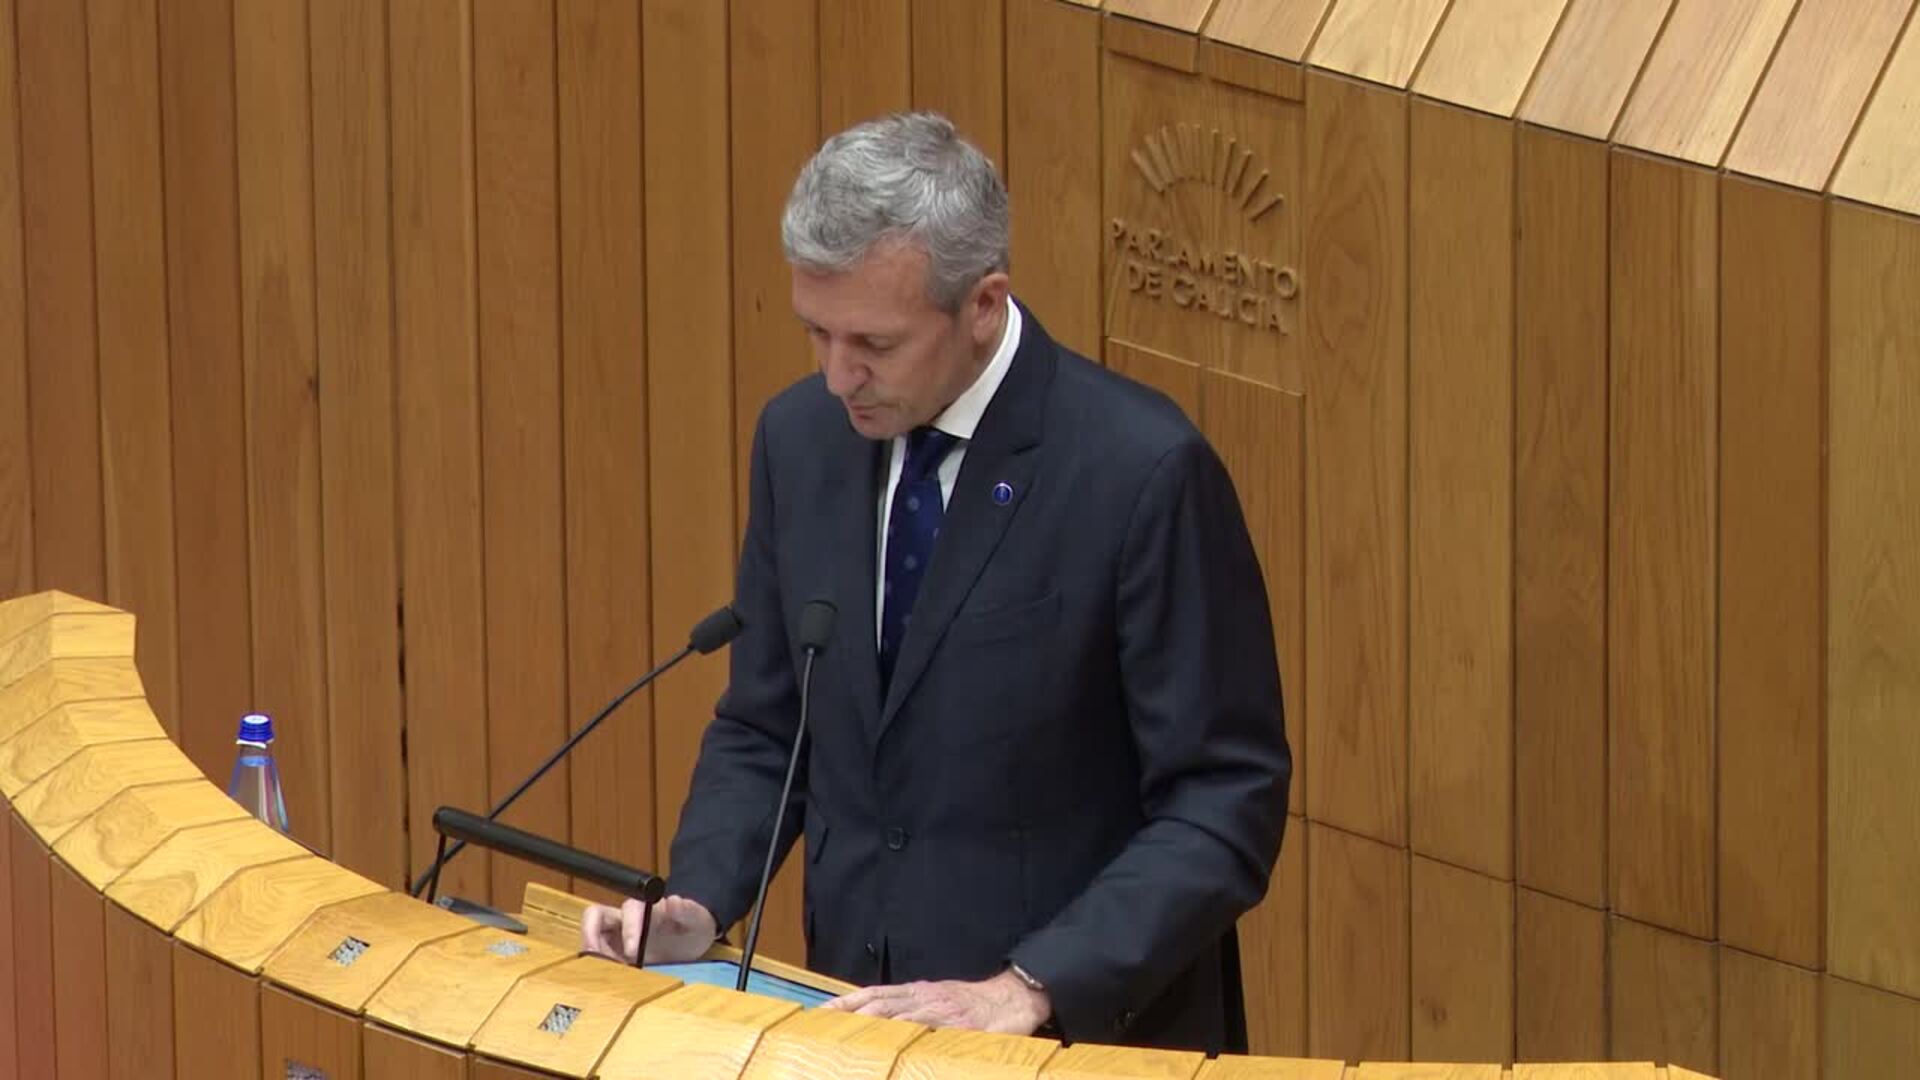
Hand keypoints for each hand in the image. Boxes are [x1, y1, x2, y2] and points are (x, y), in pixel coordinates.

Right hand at [580, 895, 716, 964]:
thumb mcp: (697, 920)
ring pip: (592, 935)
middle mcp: (626, 918)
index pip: (629, 908)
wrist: (692, 940)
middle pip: (595, 915)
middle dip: (590, 935)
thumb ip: (687, 911)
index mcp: (647, 908)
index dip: (628, 928)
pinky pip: (597, 954)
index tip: (632, 952)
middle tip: (597, 960)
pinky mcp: (614, 950)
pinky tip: (610, 980)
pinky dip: (597, 966)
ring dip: (592, 953)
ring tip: (602, 973)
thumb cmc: (693, 926)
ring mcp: (617, 934)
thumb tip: (672, 901)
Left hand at [821, 970, 1050, 1033]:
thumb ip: (918, 1011)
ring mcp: (938, 1010)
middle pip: (876, 1002)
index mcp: (919, 992)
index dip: (847, 1002)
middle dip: (847, 1013)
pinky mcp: (956, 1024)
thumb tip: (890, 1026)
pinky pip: (924, 1027)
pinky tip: (887, 1039)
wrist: (1016, 997)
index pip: (874, 994)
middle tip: (821, 1025)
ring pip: (895, 1012)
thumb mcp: (943, 1001)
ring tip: (842, 1032)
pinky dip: (903, 1031)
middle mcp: (924, 997)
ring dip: (866, 1020)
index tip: (823, 1012)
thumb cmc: (979, 1004)